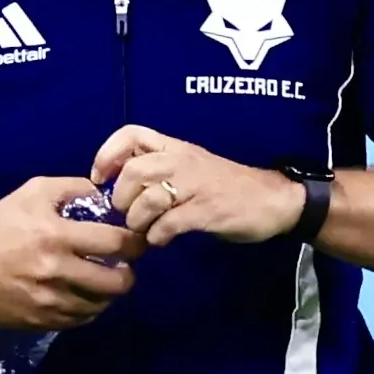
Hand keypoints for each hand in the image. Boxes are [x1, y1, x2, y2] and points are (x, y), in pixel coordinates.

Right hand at [0, 177, 148, 328]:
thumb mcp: (33, 192)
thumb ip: (72, 187)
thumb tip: (104, 194)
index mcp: (57, 236)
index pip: (115, 244)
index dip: (135, 243)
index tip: (139, 241)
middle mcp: (57, 271)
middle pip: (115, 282)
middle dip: (129, 274)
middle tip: (126, 265)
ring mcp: (50, 301)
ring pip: (100, 305)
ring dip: (110, 293)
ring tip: (107, 280)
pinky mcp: (41, 321)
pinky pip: (80, 320)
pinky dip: (90, 309)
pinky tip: (87, 296)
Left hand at [93, 125, 304, 246]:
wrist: (274, 200)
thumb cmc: (227, 186)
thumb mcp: (191, 168)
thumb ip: (159, 172)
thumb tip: (117, 190)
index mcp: (176, 147)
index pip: (131, 134)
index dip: (107, 154)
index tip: (100, 180)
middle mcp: (184, 160)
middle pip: (133, 171)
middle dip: (122, 200)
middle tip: (128, 215)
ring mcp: (197, 185)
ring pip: (148, 200)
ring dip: (138, 222)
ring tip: (145, 231)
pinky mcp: (208, 210)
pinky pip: (169, 224)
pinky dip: (158, 236)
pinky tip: (162, 240)